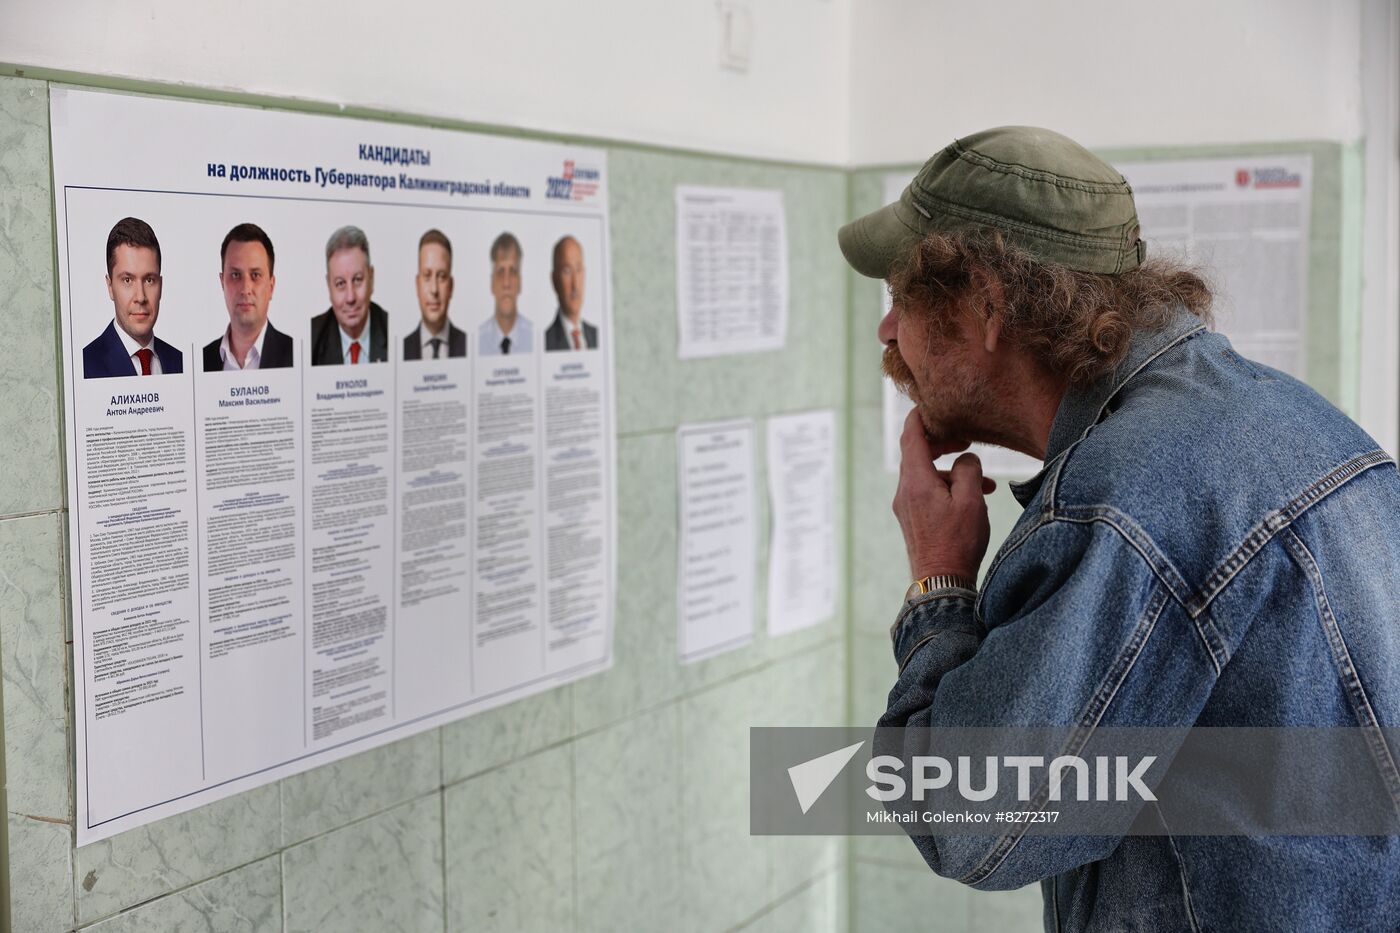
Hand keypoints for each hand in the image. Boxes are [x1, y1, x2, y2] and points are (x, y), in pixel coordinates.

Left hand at [893, 408, 994, 580]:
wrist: (941, 582)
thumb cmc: (957, 542)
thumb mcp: (971, 500)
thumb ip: (969, 469)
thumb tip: (965, 458)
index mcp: (916, 480)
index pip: (911, 434)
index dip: (922, 415)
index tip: (937, 406)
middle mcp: (905, 490)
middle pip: (917, 451)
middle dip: (942, 441)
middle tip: (966, 441)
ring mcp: (906, 505)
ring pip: (925, 472)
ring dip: (951, 469)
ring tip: (982, 480)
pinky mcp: (912, 518)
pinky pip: (927, 491)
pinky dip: (946, 486)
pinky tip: (971, 498)